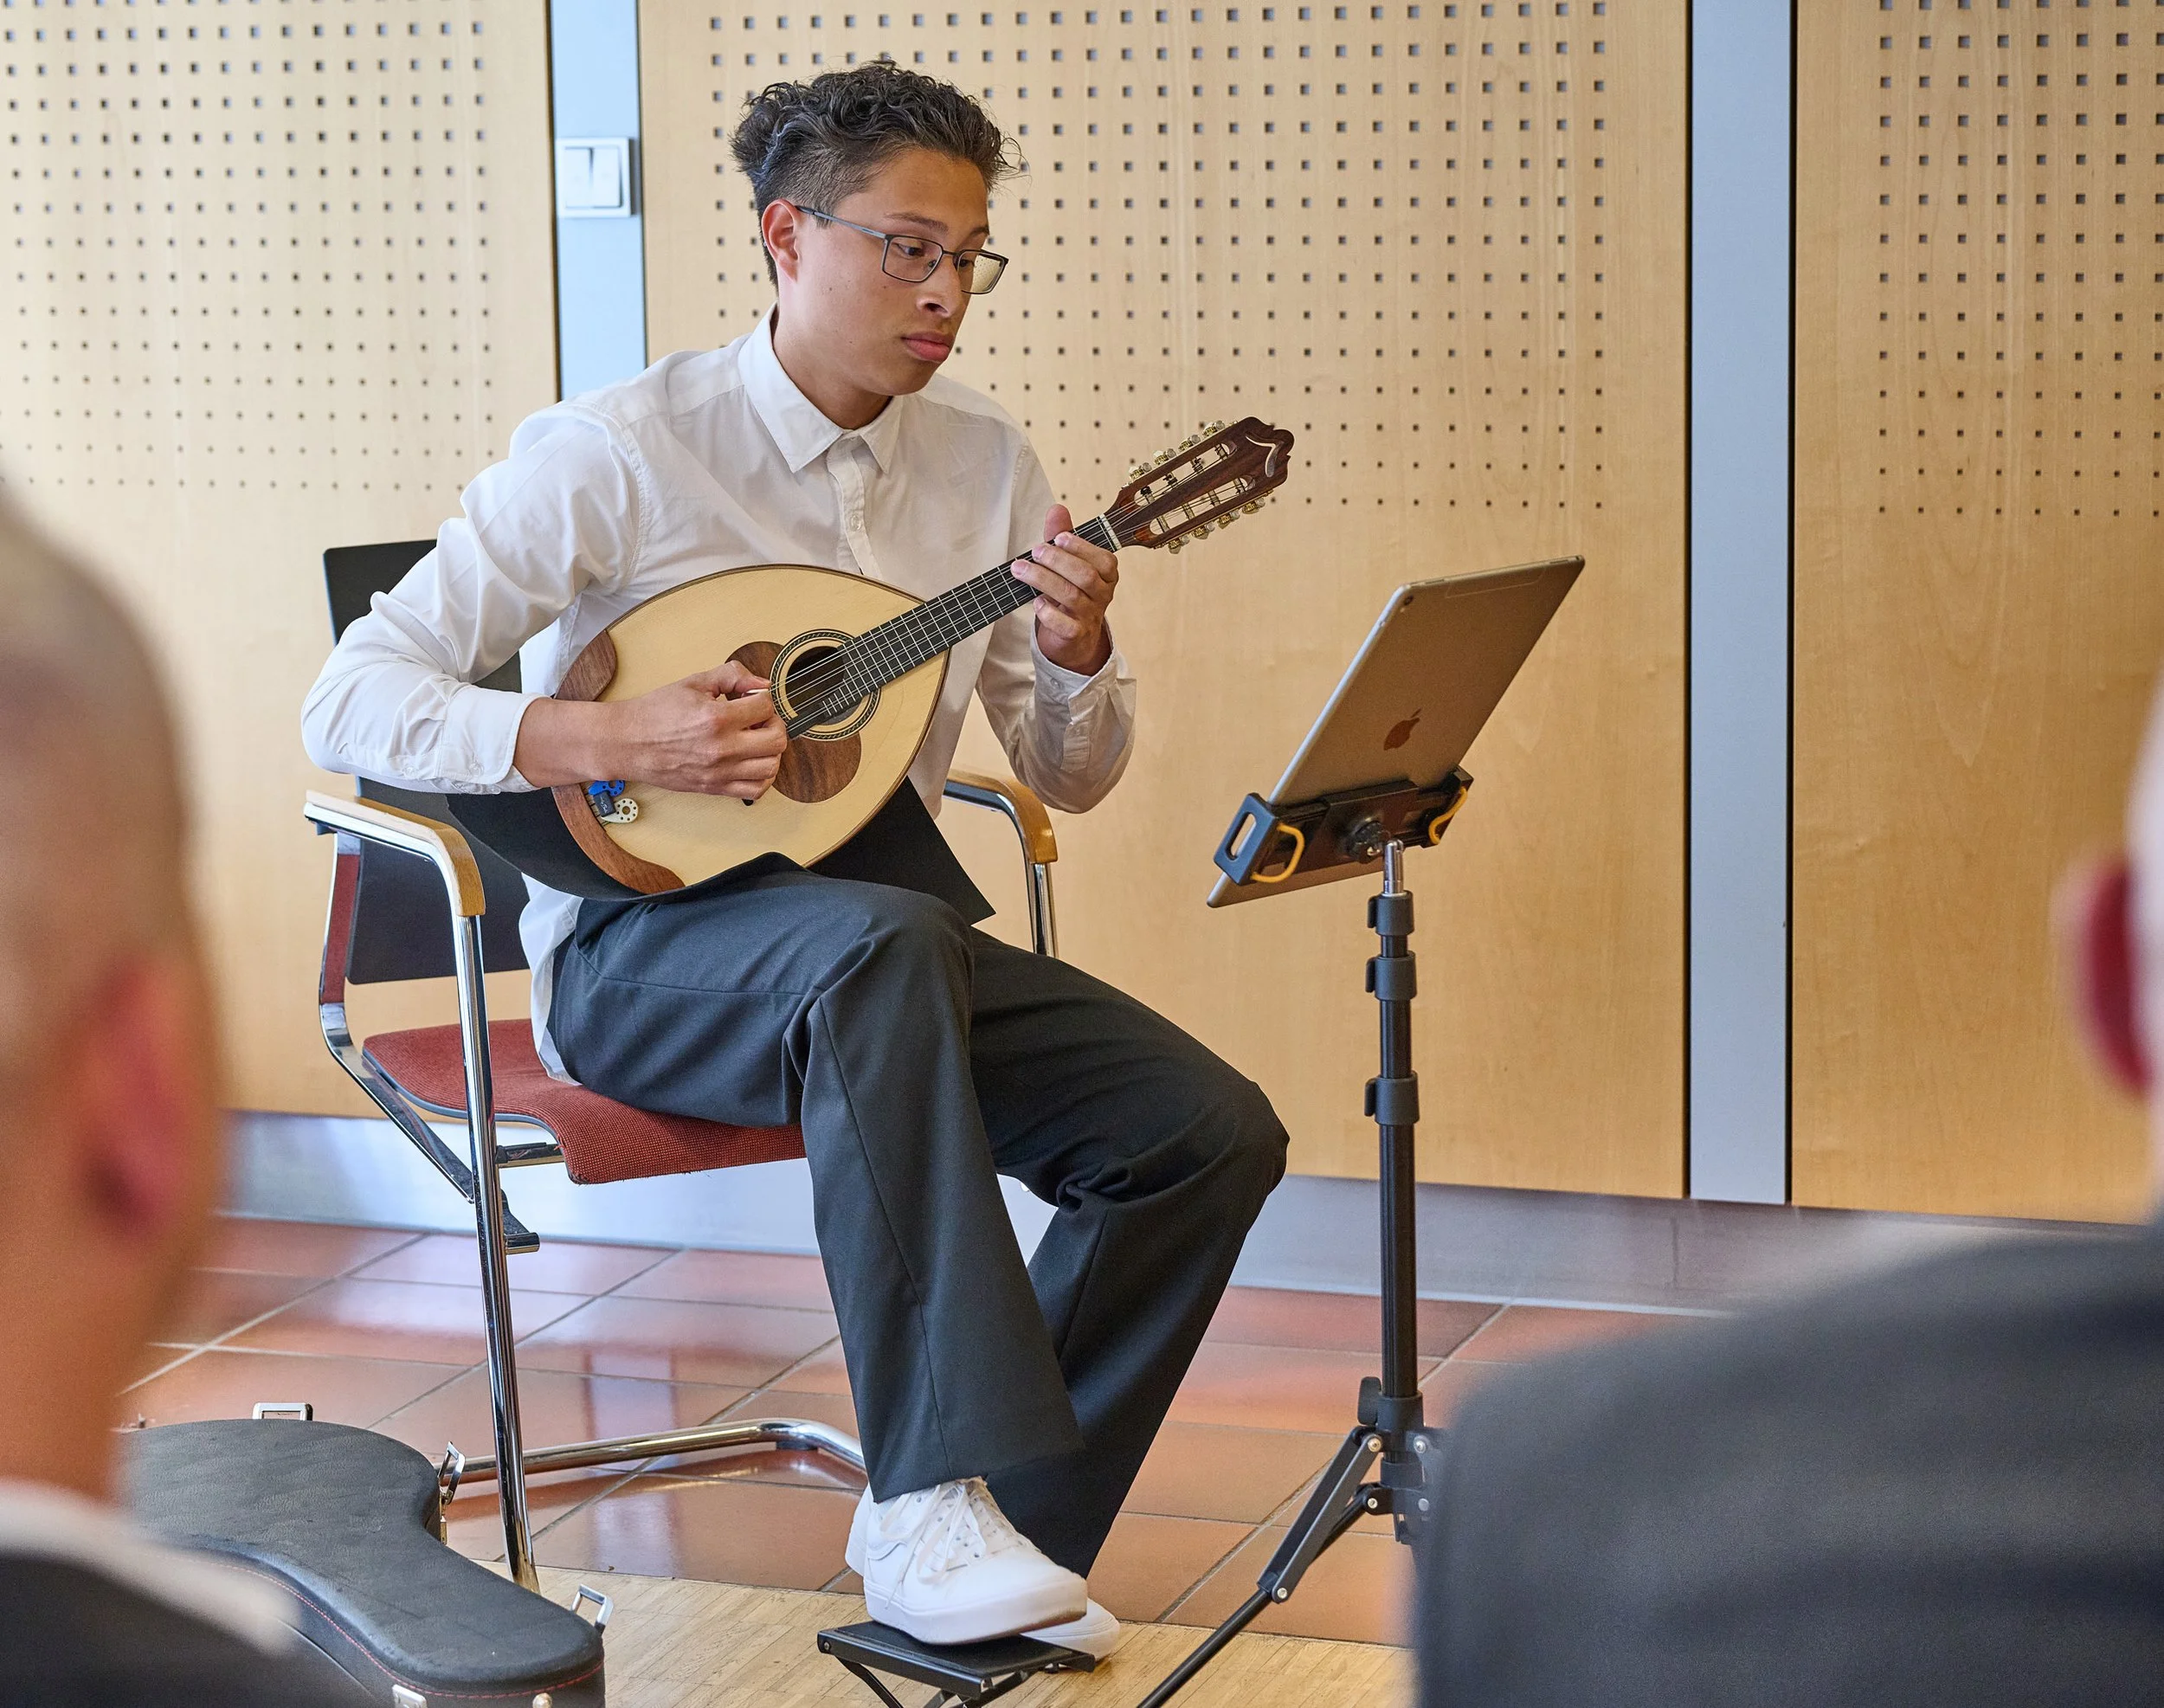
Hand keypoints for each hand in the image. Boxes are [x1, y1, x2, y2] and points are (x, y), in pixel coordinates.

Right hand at [514, 660, 786, 799]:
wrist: (627, 742)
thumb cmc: (655, 712)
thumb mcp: (693, 682)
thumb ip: (731, 676)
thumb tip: (761, 684)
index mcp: (717, 718)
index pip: (766, 708)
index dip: (764, 699)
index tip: (753, 699)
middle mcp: (722, 748)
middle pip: (777, 740)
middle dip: (773, 724)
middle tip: (759, 719)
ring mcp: (720, 772)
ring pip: (771, 767)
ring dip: (770, 751)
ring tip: (754, 740)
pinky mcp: (714, 788)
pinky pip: (756, 790)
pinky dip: (762, 776)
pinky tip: (750, 762)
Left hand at [1012, 502, 1117, 675]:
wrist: (1073, 636)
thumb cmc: (1071, 590)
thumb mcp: (1067, 562)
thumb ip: (1062, 536)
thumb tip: (1057, 508)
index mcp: (1106, 575)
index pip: (1104, 560)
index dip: (1081, 547)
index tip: (1058, 537)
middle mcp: (1102, 595)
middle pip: (1086, 576)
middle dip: (1058, 561)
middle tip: (1034, 551)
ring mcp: (1090, 616)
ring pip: (1071, 596)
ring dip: (1043, 580)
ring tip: (1021, 570)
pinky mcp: (1076, 635)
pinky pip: (1065, 625)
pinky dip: (1049, 613)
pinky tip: (1036, 603)